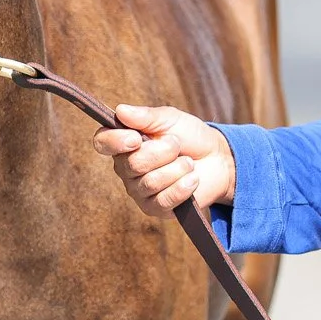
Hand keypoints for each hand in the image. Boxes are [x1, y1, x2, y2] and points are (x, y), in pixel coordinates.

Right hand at [92, 104, 236, 218]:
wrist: (217, 159)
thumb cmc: (190, 137)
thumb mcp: (170, 119)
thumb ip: (146, 116)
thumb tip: (120, 111)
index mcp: (125, 143)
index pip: (103, 143)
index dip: (115, 141)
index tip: (136, 138)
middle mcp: (126, 169)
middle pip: (132, 164)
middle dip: (162, 152)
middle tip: (177, 145)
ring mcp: (140, 191)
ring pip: (150, 182)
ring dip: (177, 168)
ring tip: (188, 162)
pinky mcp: (156, 208)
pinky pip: (164, 200)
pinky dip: (183, 187)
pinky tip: (192, 179)